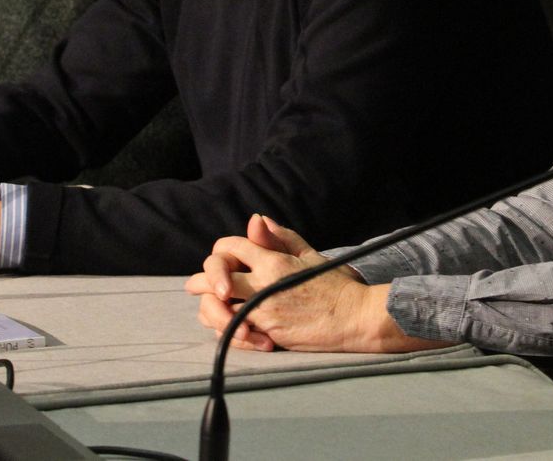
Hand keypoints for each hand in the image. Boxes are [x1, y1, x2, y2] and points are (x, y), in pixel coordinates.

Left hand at [185, 214, 444, 353]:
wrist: (354, 318)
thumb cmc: (337, 285)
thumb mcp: (310, 254)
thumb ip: (281, 237)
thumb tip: (257, 219)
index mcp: (273, 260)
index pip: (229, 247)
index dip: (222, 252)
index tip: (222, 262)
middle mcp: (262, 283)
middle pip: (213, 274)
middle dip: (202, 280)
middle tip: (198, 287)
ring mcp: (261, 310)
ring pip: (215, 307)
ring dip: (210, 308)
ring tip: (214, 309)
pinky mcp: (265, 333)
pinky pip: (230, 331)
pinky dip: (226, 330)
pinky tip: (232, 328)